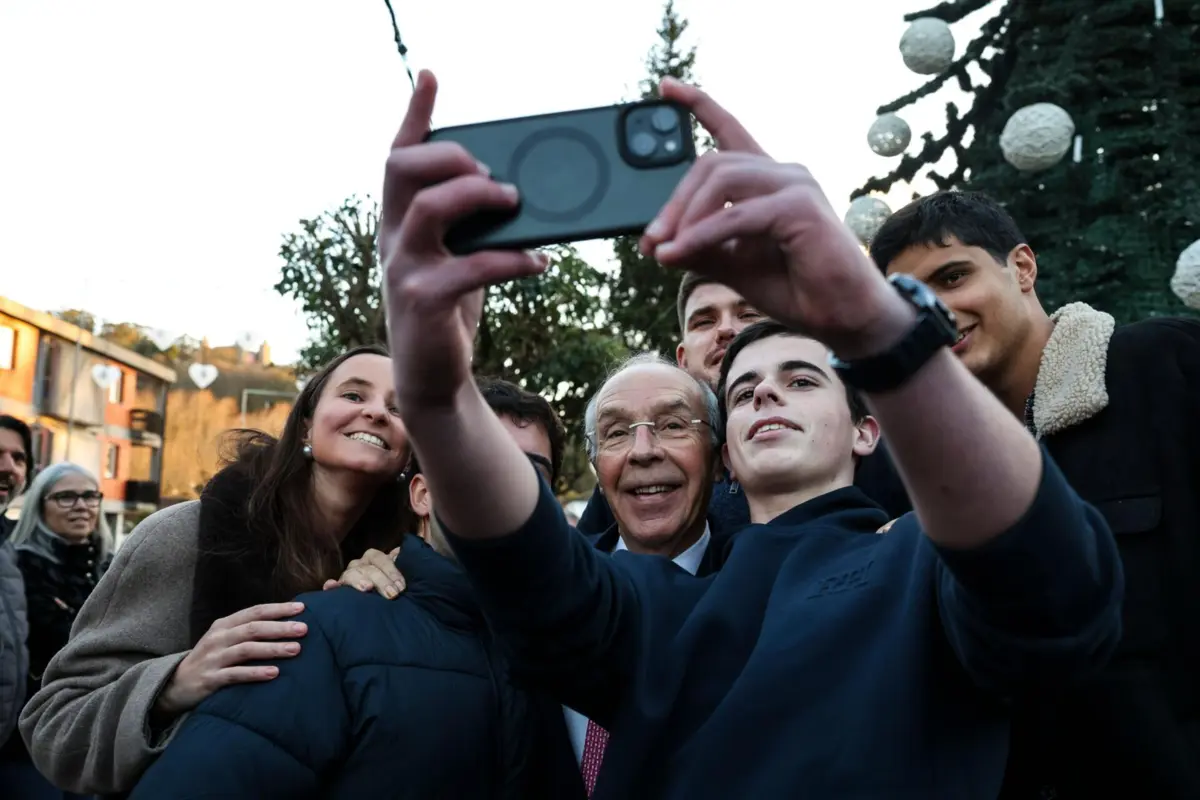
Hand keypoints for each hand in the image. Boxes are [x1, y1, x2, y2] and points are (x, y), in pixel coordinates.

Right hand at [155, 602, 306, 716]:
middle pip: (253, 628)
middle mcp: (218, 638)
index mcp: (224, 625)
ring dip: (272, 648)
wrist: (175, 685)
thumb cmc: (211, 660)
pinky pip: (235, 674)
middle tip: (304, 629)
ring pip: (246, 649)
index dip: (279, 609)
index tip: (302, 608)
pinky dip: (256, 672)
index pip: (255, 612)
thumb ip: (248, 630)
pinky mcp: (210, 679)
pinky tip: (274, 673)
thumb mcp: (225, 639)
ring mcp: (213, 658)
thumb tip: (286, 623)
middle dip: (280, 627)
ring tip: (295, 649)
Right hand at [321, 547, 404, 597]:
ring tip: (367, 588)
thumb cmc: (394, 589)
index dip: (392, 571)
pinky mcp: (339, 590)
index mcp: (375, 560)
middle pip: (367, 567)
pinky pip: (331, 586)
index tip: (402, 587)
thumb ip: (405, 566)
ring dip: (358, 580)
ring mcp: (349, 576)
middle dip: (381, 580)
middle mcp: (360, 565)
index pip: (381, 559)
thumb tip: (404, 553)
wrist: (386, 603)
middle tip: (392, 594)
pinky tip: (331, 587)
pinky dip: (331, 585)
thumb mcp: (401, 579)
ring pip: (350, 574)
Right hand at [380, 70, 548, 410]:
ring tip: (516, 201)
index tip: (431, 78)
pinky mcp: (424, 302)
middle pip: (403, 170)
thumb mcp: (456, 254)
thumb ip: (470, 222)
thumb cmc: (449, 308)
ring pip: (429, 210)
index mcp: (399, 220)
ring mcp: (403, 269)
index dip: (414, 115)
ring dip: (477, 197)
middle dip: (450, 155)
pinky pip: (470, 266)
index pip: (398, 156)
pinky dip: (511, 259)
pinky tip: (540, 262)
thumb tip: (516, 187)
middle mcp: (392, 238)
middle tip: (492, 170)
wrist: (433, 376)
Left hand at [641, 79, 912, 357]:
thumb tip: (657, 244)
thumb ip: (700, 247)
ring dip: (685, 217)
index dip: (698, 104)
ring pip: (721, 181)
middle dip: (674, 202)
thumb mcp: (734, 265)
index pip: (730, 129)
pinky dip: (703, 235)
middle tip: (651, 241)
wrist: (844, 318)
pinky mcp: (800, 207)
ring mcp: (795, 184)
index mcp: (767, 180)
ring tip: (664, 251)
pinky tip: (681, 254)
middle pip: (711, 163)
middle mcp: (783, 173)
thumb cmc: (796, 288)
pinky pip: (735, 215)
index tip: (665, 86)